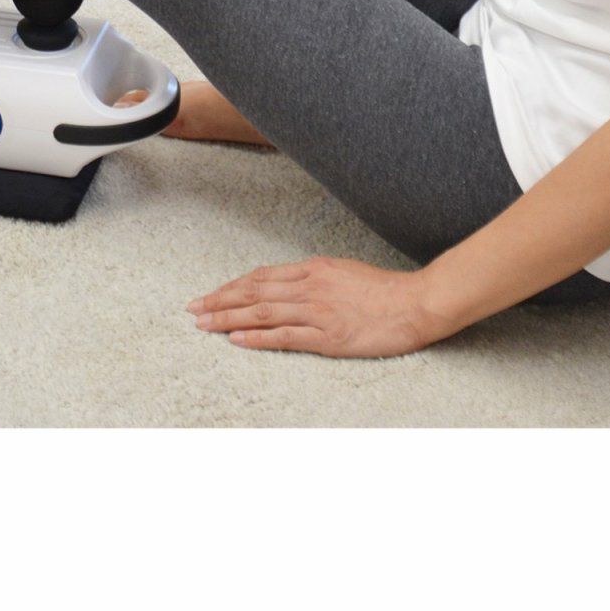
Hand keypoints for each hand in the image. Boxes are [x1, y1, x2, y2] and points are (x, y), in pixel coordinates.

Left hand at [185, 256, 441, 357]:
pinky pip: (285, 338)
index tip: (211, 295)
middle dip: (220, 301)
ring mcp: (317, 312)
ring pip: (262, 314)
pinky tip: (237, 341)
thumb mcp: (344, 272)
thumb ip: (314, 278)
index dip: (232, 287)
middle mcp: (310, 287)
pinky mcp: (328, 338)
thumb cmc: (384, 290)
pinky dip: (257, 338)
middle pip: (254, 294)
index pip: (261, 277)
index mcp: (313, 269)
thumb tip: (287, 285)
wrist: (416, 304)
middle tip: (193, 310)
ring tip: (204, 325)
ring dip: (228, 319)